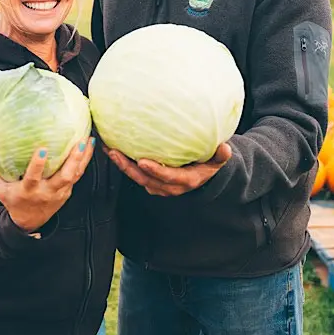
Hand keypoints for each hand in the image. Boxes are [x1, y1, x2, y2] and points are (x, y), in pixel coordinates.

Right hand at [0, 137, 94, 231]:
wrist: (29, 222)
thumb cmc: (14, 201)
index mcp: (29, 191)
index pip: (33, 178)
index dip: (38, 165)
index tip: (42, 150)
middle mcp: (47, 192)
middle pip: (63, 177)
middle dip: (72, 160)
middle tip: (79, 143)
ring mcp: (59, 192)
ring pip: (74, 175)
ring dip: (83, 158)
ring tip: (87, 140)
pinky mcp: (67, 191)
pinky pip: (78, 175)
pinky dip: (84, 161)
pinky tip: (89, 146)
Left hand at [106, 143, 231, 196]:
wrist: (204, 175)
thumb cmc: (210, 164)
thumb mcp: (218, 160)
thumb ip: (221, 155)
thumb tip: (225, 148)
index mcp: (185, 180)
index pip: (167, 177)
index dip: (154, 170)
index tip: (141, 161)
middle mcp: (170, 186)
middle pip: (145, 179)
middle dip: (128, 168)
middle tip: (115, 153)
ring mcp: (159, 185)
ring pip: (137, 177)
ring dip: (122, 165)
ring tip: (109, 149)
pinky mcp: (151, 180)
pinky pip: (136, 173)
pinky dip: (125, 163)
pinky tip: (114, 148)